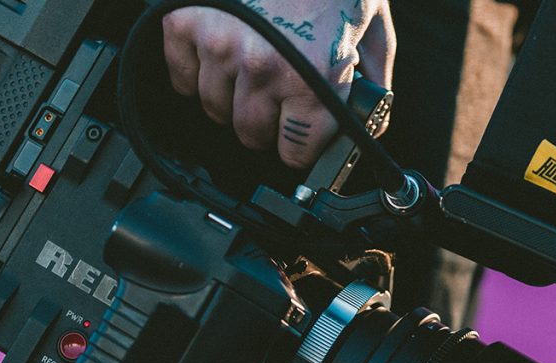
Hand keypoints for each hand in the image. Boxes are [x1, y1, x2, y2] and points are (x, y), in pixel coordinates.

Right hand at [163, 1, 395, 167]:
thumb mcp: (372, 20)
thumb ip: (373, 74)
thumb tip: (372, 114)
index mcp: (314, 77)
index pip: (296, 150)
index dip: (301, 148)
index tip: (299, 141)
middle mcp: (263, 69)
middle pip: (251, 134)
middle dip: (266, 126)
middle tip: (276, 105)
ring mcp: (219, 46)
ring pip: (214, 109)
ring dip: (231, 100)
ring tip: (248, 76)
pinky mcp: (185, 23)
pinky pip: (182, 77)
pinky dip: (196, 74)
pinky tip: (218, 58)